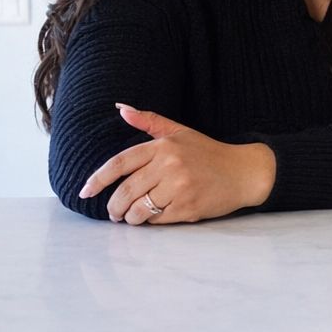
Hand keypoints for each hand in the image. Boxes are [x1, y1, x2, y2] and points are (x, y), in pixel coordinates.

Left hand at [78, 105, 275, 224]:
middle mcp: (170, 166)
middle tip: (113, 212)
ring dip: (130, 217)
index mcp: (164, 147)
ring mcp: (180, 188)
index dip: (98, 179)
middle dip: (114, 206)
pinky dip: (151, 222)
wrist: (245, 172)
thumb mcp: (181, 132)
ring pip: (139, 209)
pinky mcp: (189, 208)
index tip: (85, 191)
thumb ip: (150, 121)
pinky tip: (154, 217)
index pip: (120, 163)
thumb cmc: (210, 153)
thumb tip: (120, 108)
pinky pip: (157, 220)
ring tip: (131, 217)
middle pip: (126, 191)